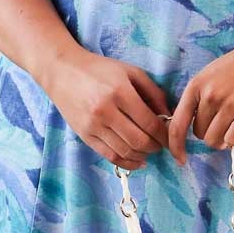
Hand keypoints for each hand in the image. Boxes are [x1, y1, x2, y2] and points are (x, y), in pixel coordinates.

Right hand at [46, 46, 172, 169]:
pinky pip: (109, 156)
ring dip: (142, 155)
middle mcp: (105, 111)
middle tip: (161, 145)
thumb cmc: (100, 69)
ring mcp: (93, 125)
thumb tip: (169, 116)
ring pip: (125, 151)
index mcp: (120, 92)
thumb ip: (153, 92)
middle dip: (155, 147)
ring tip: (149, 150)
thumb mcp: (130, 72)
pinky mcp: (84, 135)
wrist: (62, 71)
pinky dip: (126, 162)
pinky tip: (137, 161)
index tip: (171, 137)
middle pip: (139, 141)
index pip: (150, 123)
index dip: (164, 135)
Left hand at [165, 23, 233, 163]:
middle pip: (199, 134)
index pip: (176, 124)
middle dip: (211, 132)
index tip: (180, 159)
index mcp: (197, 85)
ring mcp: (229, 104)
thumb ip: (200, 97)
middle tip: (226, 121)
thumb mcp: (213, 74)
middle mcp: (210, 95)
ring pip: (214, 140)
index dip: (175, 146)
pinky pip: (233, 140)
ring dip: (224, 138)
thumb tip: (192, 126)